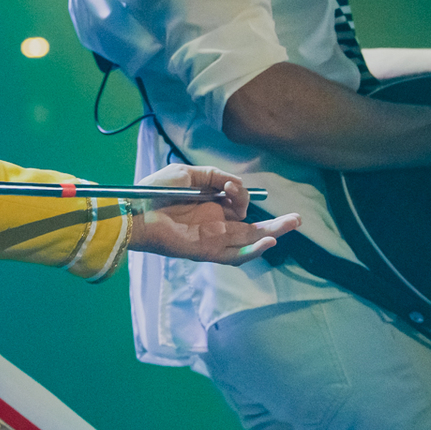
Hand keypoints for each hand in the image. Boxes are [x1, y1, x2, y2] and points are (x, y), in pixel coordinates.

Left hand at [126, 164, 301, 264]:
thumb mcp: (189, 174)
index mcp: (210, 206)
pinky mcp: (205, 251)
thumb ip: (215, 176)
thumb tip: (236, 186)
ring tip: (291, 225)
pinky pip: (232, 255)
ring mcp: (211, 239)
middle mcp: (214, 224)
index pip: (238, 205)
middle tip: (296, 218)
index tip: (228, 185)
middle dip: (275, 224)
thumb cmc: (155, 191)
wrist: (134, 209)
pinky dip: (250, 251)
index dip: (240, 194)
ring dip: (270, 235)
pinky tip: (267, 241)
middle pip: (251, 228)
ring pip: (248, 242)